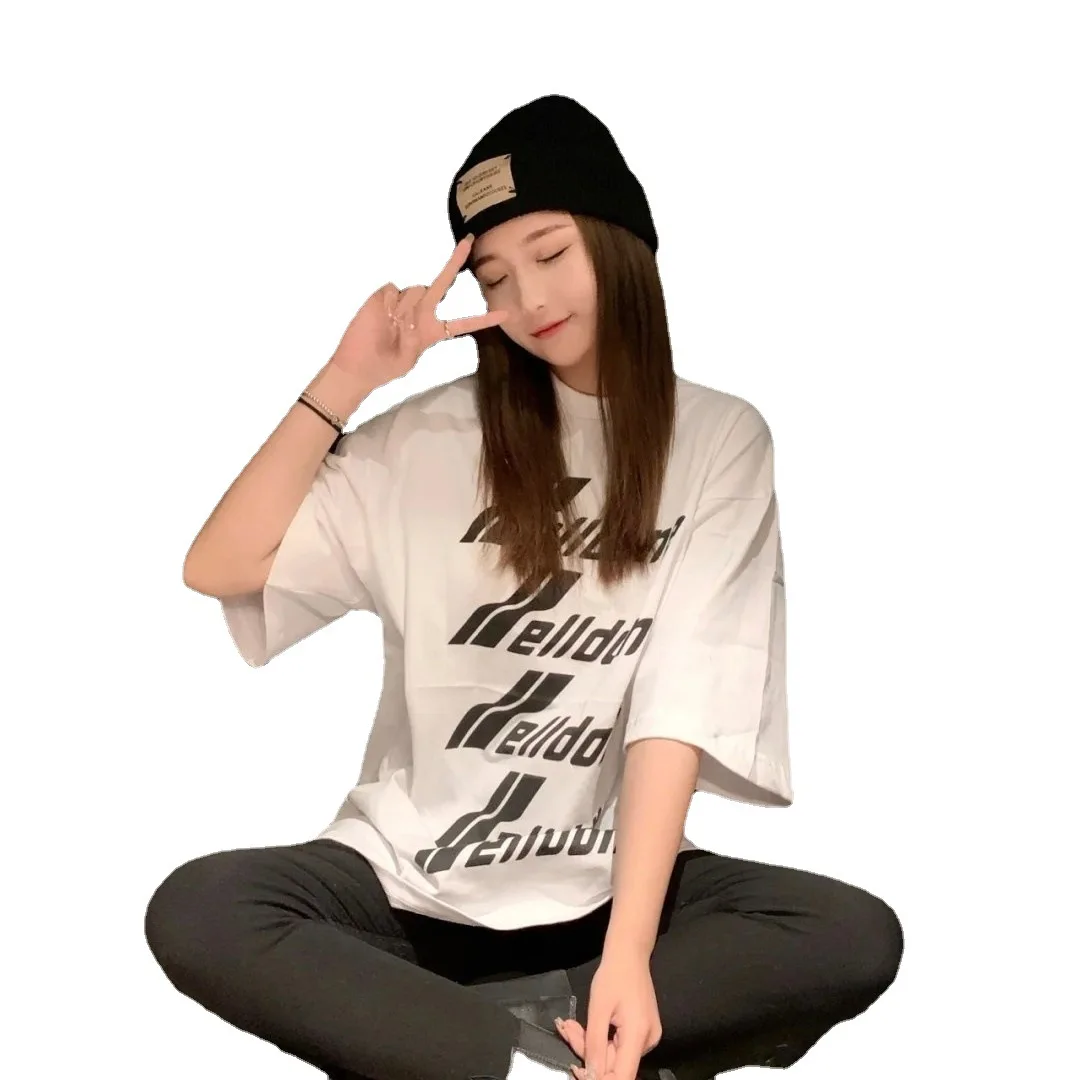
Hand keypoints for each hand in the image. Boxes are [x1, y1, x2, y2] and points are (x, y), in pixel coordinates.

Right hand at [329, 234, 508, 388]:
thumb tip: (412, 316)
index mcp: (432, 332)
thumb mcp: (410, 360)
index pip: (463, 324)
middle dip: (456, 262)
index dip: (483, 320)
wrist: (357, 366)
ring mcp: (403, 301)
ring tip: (392, 325)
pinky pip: (395, 290)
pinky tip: (382, 315)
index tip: (505, 315)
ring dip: (407, 307)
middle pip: (443, 284)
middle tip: (469, 240)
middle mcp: (421, 313)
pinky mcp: (384, 294)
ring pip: (417, 289)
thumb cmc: (384, 368)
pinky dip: (390, 303)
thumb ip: (420, 338)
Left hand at [555, 954, 661, 1079]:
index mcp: (639, 1035)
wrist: (629, 954)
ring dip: (590, 1043)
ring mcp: (647, 1037)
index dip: (600, 1079)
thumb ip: (594, 1044)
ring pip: (613, 1055)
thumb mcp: (598, 1008)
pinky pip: (618, 1045)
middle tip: (566, 1030)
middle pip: (614, 1064)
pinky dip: (600, 1038)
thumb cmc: (613, 975)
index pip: (622, 1076)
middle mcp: (647, 1041)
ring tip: (572, 1024)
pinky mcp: (642, 1031)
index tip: (578, 1069)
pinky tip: (587, 1025)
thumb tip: (591, 1075)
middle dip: (586, 1052)